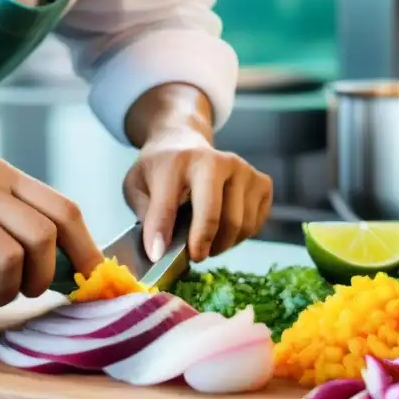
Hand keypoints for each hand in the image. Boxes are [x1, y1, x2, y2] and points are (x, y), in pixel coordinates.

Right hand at [0, 158, 103, 306]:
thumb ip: (26, 228)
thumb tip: (82, 270)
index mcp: (4, 177)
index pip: (64, 209)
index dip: (86, 248)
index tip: (94, 278)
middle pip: (43, 237)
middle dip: (42, 276)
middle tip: (25, 290)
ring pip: (12, 261)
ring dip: (3, 289)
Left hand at [122, 128, 272, 262]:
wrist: (185, 141)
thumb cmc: (160, 170)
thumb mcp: (137, 185)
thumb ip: (146, 215)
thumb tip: (159, 250)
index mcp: (177, 162)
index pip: (167, 205)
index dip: (161, 235)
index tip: (157, 257)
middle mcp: (216, 161)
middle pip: (215, 217)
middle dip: (202, 245)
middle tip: (193, 256)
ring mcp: (243, 170)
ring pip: (239, 226)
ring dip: (221, 244)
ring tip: (206, 242)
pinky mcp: (262, 182)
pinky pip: (255, 225)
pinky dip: (239, 237)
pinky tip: (223, 230)